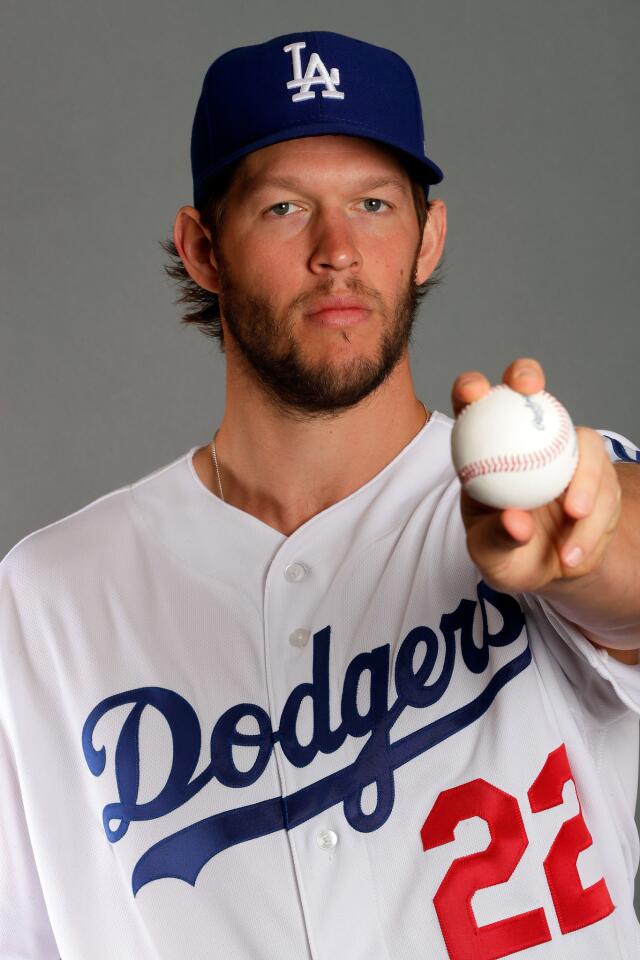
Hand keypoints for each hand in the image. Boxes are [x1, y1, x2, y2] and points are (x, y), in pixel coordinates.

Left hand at [451, 358, 621, 594]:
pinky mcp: (597, 470)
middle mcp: (525, 437)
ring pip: (581, 447)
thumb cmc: (505, 553)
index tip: (474, 393)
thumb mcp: (491, 557)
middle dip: (526, 374)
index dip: (471, 387)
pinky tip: (575, 554)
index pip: (473, 406)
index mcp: (485, 448)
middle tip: (530, 391)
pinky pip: (606, 487)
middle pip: (527, 389)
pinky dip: (593, 523)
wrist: (546, 569)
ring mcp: (565, 449)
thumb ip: (498, 538)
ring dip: (583, 484)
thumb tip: (517, 520)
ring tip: (573, 520)